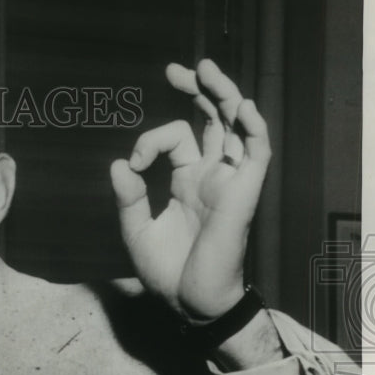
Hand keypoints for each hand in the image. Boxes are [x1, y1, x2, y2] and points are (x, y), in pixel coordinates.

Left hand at [109, 58, 271, 321]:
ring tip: (205, 70)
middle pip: (211, 119)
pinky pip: (257, 153)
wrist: (190, 305)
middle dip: (197, 91)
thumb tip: (118, 163)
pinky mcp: (244, 193)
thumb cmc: (167, 273)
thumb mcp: (136, 231)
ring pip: (236, 126)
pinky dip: (253, 128)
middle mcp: (210, 175)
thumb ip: (128, 197)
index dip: (150, 140)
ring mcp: (229, 181)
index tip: (134, 164)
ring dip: (224, 96)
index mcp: (186, 180)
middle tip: (176, 69)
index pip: (175, 138)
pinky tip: (240, 106)